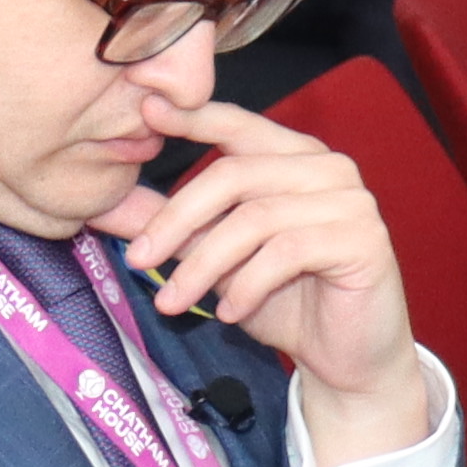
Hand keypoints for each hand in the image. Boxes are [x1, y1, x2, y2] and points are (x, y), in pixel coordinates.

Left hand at [122, 102, 422, 444]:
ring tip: (173, 302)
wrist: (345, 355)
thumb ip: (171, 227)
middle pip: (234, 173)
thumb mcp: (215, 259)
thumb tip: (104, 205)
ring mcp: (351, 201)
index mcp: (293, 158)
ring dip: (202, 265)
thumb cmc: (284, 300)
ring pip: (255, 218)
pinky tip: (229, 312)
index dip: (193, 117)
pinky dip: (246, 284)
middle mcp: (327, 168)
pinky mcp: (363, 239)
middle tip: (138, 262)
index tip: (146, 112)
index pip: (240, 123)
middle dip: (176, 219)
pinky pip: (287, 251)